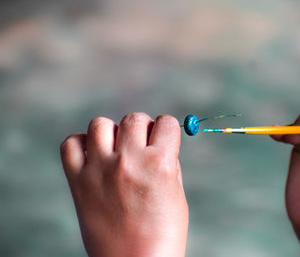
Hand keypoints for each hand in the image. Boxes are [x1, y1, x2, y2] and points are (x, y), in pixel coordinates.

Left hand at [60, 113, 187, 256]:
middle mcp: (128, 161)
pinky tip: (93, 157)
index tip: (163, 138)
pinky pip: (70, 144)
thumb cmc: (162, 233)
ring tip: (116, 151)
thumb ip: (167, 162)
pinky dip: (81, 144)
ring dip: (112, 133)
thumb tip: (157, 141)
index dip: (166, 129)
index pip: (165, 122)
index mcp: (159, 163)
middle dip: (142, 129)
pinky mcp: (78, 181)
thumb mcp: (176, 193)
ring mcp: (100, 169)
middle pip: (134, 118)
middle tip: (140, 147)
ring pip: (100, 124)